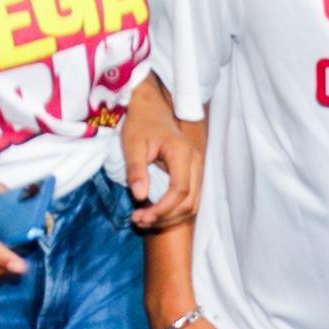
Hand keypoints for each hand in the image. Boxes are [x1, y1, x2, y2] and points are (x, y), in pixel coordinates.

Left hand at [121, 77, 200, 228]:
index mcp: (181, 153)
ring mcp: (196, 168)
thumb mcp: (132, 144)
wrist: (150, 107)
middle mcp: (195, 162)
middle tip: (138, 220)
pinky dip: (173, 211)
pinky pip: (189, 199)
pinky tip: (154, 213)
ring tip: (143, 220)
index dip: (162, 209)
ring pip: (192, 204)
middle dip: (165, 217)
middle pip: (189, 202)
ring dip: (169, 218)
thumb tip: (140, 196)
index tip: (141, 216)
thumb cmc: (140, 123)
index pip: (180, 190)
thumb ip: (137, 169)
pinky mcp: (192, 173)